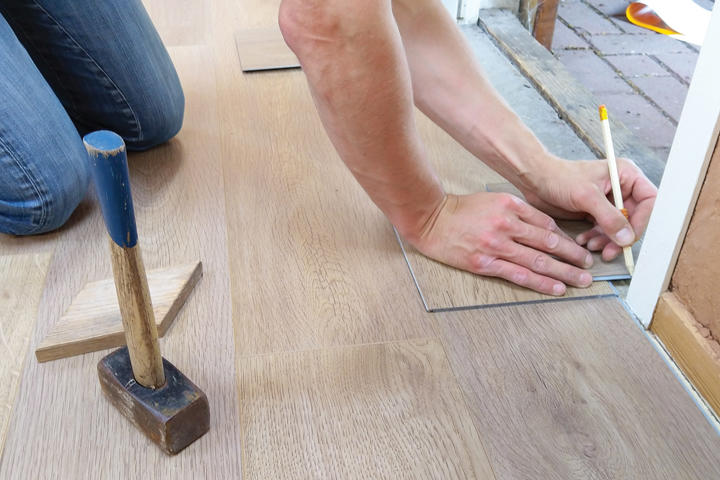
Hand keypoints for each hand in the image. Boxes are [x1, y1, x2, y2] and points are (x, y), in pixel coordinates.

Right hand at [410, 192, 594, 294]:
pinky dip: (540, 282)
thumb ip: (518, 211)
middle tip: (588, 266)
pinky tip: (556, 288)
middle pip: (548, 243)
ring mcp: (495, 245)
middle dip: (572, 256)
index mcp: (510, 206)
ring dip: (564, 272)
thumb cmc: (461, 210)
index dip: (566, 238)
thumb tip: (546, 229)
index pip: (546, 224)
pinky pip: (519, 275)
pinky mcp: (484, 263)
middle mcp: (506, 225)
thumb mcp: (493, 200)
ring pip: (538, 260)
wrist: (430, 219)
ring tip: (581, 280)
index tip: (578, 248)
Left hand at [520, 157, 656, 260]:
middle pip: (634, 218)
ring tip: (591, 245)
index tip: (629, 237)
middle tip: (609, 251)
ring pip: (618, 228)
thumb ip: (609, 217)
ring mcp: (608, 201)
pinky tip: (583, 241)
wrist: (535, 179)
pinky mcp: (595, 212)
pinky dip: (596, 238)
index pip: (648, 200)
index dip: (642, 221)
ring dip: (607, 240)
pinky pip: (603, 230)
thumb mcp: (587, 196)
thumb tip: (627, 238)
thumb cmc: (559, 177)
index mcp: (625, 175)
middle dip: (620, 236)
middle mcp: (621, 188)